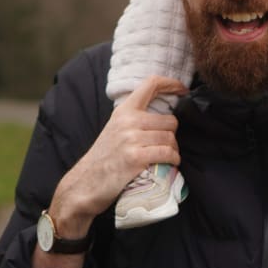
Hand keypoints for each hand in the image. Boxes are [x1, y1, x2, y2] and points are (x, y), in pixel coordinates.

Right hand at [32, 75, 187, 267]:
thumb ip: (134, 119)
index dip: (171, 83)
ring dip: (174, 149)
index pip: (151, 84)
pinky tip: (170, 163)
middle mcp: (128, 121)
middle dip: (173, 135)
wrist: (84, 184)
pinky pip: (167, 153)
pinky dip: (173, 160)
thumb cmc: (103, 159)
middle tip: (167, 145)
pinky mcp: (135, 158)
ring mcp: (131, 139)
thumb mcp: (115, 129)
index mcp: (123, 110)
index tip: (183, 89)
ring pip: (170, 138)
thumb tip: (162, 116)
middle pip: (170, 120)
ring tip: (167, 157)